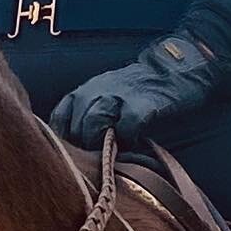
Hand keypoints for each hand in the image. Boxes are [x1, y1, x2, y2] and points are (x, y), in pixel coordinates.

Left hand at [49, 32, 221, 147]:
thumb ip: (86, 115)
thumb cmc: (134, 91)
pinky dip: (128, 139)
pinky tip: (133, 144)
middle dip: (84, 147)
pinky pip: (127, 127)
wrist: (171, 70)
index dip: (63, 140)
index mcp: (84, 91)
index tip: (71, 157)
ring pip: (94, 124)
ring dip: (101, 144)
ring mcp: (118, 96)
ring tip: (113, 154)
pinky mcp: (142, 105)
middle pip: (76, 125)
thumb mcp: (102, 96)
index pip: (60, 118)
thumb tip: (73, 149)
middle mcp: (96, 91)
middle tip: (97, 160)